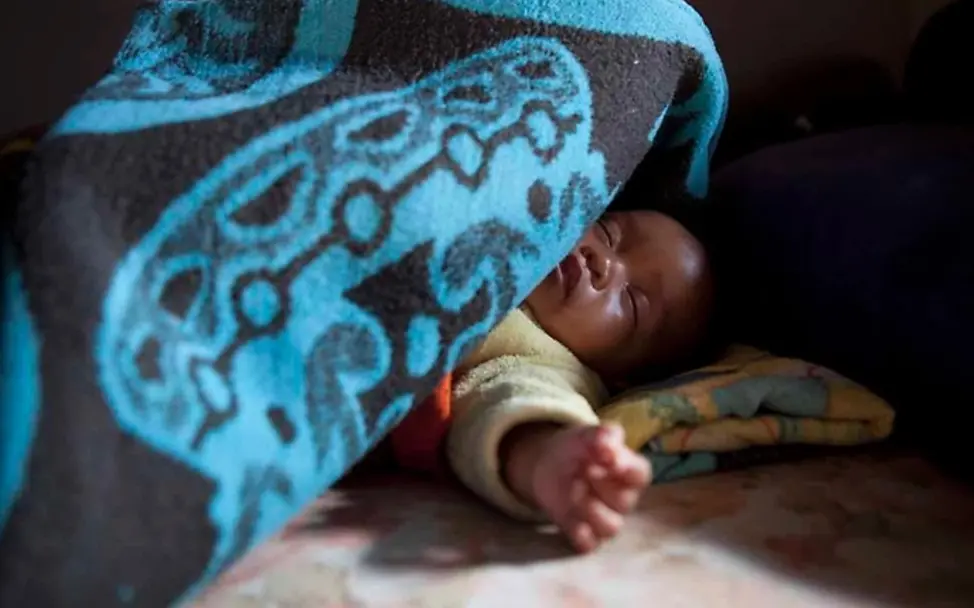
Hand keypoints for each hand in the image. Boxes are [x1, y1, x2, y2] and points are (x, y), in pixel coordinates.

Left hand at [503, 423, 650, 552]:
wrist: (549, 464)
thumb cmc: (579, 448)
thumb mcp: (588, 435)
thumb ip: (603, 435)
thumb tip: (609, 444)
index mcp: (629, 472)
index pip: (640, 475)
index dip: (625, 468)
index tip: (607, 459)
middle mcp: (622, 498)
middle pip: (625, 502)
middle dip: (602, 486)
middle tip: (584, 469)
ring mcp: (604, 517)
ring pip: (611, 527)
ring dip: (591, 510)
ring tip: (573, 489)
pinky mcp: (584, 533)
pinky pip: (589, 544)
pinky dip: (581, 534)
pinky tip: (570, 518)